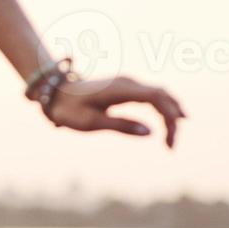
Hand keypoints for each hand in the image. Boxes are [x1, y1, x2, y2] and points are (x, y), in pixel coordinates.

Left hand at [44, 76, 186, 148]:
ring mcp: (128, 83)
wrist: (55, 94)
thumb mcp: (91, 122)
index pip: (157, 98)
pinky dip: (162, 108)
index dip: (169, 117)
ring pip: (160, 95)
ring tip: (173, 137)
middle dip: (172, 119)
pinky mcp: (126, 88)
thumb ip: (121, 126)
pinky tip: (170, 119)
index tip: (169, 141)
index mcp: (121, 89)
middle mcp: (129, 82)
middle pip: (162, 96)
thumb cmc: (69, 110)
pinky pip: (151, 96)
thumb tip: (150, 132)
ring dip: (170, 114)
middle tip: (172, 145)